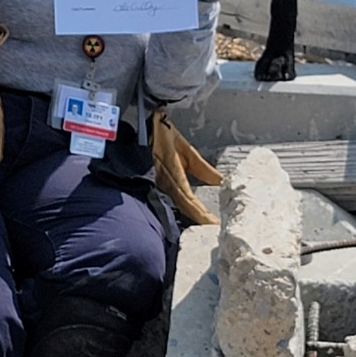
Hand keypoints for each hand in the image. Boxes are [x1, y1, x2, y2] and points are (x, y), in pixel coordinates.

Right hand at [150, 110, 222, 225]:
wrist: (137, 126)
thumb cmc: (160, 133)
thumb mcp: (183, 147)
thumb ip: (200, 166)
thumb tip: (219, 180)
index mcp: (172, 174)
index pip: (189, 201)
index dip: (201, 214)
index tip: (213, 224)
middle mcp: (164, 183)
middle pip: (184, 207)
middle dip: (199, 219)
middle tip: (214, 230)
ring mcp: (159, 183)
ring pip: (178, 204)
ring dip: (192, 215)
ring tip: (206, 224)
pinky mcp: (156, 180)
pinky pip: (172, 197)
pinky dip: (185, 206)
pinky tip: (190, 212)